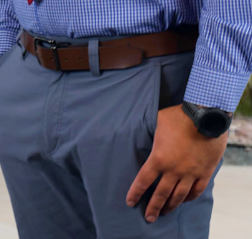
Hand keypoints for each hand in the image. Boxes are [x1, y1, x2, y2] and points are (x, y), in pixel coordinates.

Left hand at [127, 105, 225, 222]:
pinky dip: (189, 198)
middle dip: (153, 207)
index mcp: (158, 159)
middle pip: (161, 194)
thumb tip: (138, 131)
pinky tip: (184, 201)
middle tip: (148, 218)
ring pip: (179, 196)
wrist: (205, 118)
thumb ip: (149, 134)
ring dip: (171, 206)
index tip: (130, 202)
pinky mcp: (205, 173)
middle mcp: (174, 170)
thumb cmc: (178, 118)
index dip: (136, 193)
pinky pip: (196, 190)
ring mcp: (191, 173)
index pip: (143, 181)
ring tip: (164, 213)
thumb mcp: (155, 123)